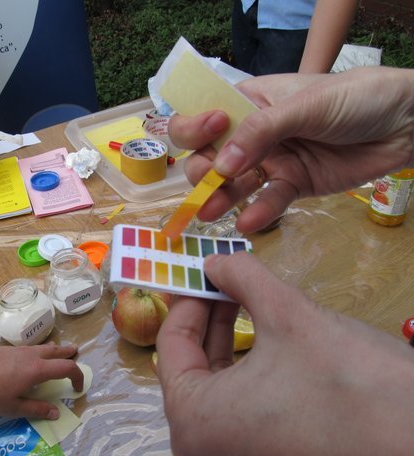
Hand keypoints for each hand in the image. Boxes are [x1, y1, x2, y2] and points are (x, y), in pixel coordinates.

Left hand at [0, 343, 82, 418]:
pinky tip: (33, 356)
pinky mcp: (8, 349)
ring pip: (43, 347)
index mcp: (37, 370)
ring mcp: (19, 350)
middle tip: (76, 352)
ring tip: (58, 351)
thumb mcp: (13, 407)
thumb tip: (56, 412)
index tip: (78, 387)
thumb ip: (36, 409)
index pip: (67, 368)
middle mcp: (32, 356)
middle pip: (56, 351)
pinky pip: (31, 348)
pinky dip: (40, 350)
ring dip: (54, 350)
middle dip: (68, 352)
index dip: (77, 376)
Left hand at [156, 252, 413, 455]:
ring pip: (219, 389)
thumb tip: (214, 260)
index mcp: (193, 421)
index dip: (189, 299)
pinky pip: (243, 412)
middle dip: (211, 318)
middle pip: (193, 367)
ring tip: (249, 302)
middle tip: (228, 280)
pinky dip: (251, 373)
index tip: (204, 271)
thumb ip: (242, 279)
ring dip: (231, 342)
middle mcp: (205, 452)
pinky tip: (270, 343)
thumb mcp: (289, 315)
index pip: (172, 345)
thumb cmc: (351, 384)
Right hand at [169, 67, 413, 232]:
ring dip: (219, 197)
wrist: (406, 123)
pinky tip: (249, 223)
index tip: (212, 132)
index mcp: (250, 101)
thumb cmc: (356, 98)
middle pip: (211, 154)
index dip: (197, 126)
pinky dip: (259, 213)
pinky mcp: (293, 185)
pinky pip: (270, 201)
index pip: (205, 114)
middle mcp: (254, 133)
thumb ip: (262, 131)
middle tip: (211, 179)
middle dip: (204, 168)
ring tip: (208, 213)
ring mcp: (273, 160)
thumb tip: (222, 164)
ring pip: (234, 183)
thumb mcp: (306, 105)